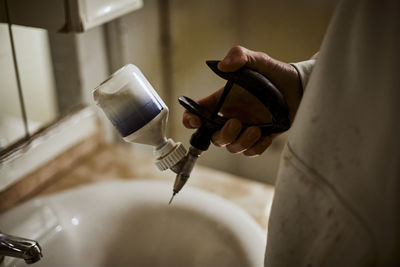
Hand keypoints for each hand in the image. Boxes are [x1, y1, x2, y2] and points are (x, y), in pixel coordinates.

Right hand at [183, 46, 301, 156]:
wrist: (299, 87)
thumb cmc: (274, 73)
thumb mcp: (257, 60)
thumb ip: (239, 56)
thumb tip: (222, 66)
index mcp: (222, 100)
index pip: (197, 113)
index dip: (190, 120)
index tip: (195, 121)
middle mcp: (230, 116)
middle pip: (214, 137)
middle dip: (222, 135)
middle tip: (237, 123)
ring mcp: (245, 129)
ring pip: (232, 147)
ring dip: (241, 142)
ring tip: (257, 129)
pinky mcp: (260, 138)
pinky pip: (251, 152)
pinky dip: (256, 148)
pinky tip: (265, 136)